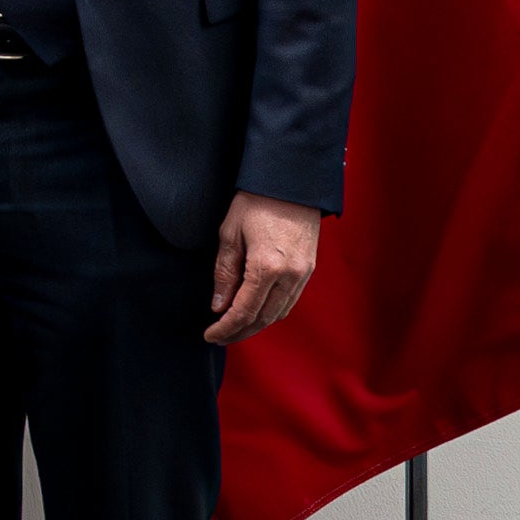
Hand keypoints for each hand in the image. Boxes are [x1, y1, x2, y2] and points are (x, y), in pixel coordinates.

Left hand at [205, 192, 321, 343]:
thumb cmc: (256, 202)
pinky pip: (290, 301)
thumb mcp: (230, 234)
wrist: (290, 181)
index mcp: (267, 267)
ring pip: (278, 313)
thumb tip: (219, 306)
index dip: (226, 327)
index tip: (210, 334)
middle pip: (263, 318)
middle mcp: (289, 275)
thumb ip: (224, 273)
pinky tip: (257, 311)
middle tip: (220, 337)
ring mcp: (303, 273)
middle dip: (240, 332)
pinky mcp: (309, 268)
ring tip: (235, 327)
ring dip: (256, 324)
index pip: (244, 311)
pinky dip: (272, 311)